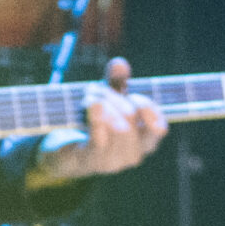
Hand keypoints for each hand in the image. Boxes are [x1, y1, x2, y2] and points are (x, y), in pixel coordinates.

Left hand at [32, 57, 167, 184]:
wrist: (65, 155)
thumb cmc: (95, 127)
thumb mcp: (108, 103)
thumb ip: (116, 83)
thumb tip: (119, 63)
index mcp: (143, 142)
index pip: (159, 128)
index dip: (148, 109)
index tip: (132, 95)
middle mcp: (132, 154)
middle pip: (131, 116)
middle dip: (113, 96)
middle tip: (94, 89)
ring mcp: (113, 162)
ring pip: (116, 126)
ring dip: (99, 104)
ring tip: (87, 99)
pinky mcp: (90, 161)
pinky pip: (98, 141)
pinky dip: (98, 122)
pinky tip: (94, 108)